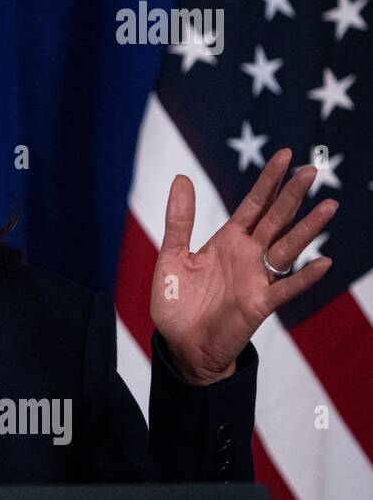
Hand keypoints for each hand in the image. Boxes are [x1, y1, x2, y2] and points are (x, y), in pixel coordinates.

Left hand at [150, 148, 335, 384]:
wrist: (180, 345)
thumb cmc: (178, 303)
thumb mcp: (172, 256)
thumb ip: (179, 220)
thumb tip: (182, 177)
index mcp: (228, 241)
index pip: (254, 205)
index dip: (268, 181)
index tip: (285, 155)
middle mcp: (248, 255)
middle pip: (276, 220)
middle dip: (292, 195)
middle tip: (312, 170)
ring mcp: (257, 279)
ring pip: (287, 248)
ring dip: (307, 229)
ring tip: (327, 207)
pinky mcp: (259, 304)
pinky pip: (286, 289)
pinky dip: (304, 277)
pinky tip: (323, 262)